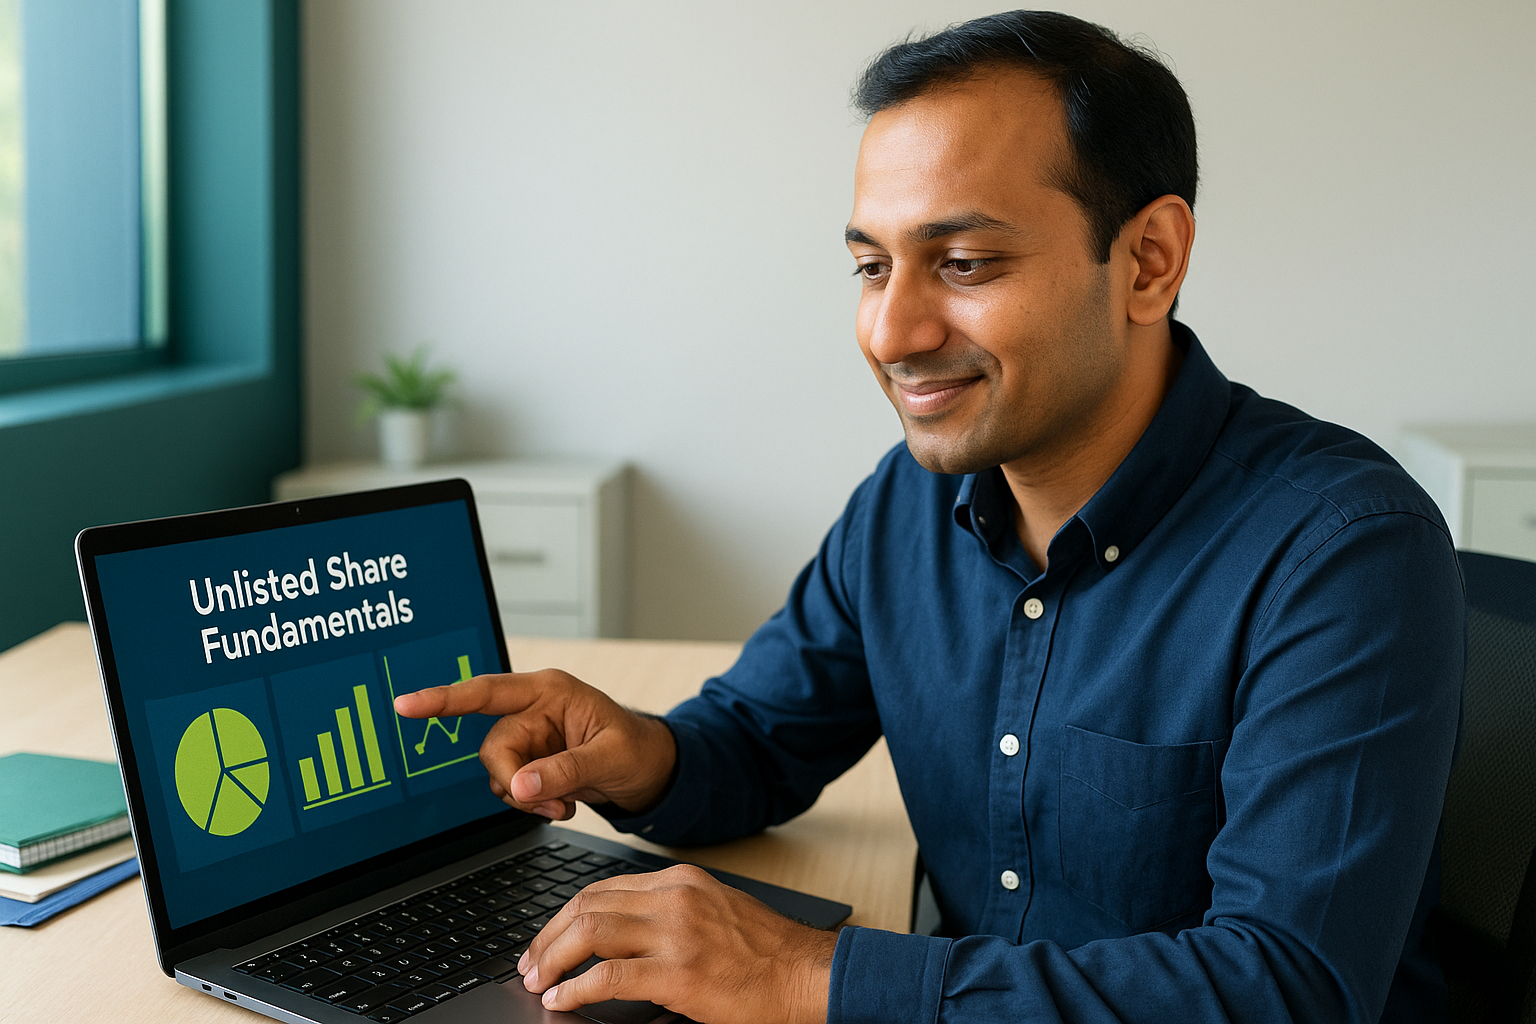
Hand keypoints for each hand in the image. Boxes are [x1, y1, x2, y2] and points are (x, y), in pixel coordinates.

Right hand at [392, 668, 675, 819]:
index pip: (487, 691)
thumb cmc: (639, 750)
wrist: (652, 771)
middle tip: (551, 804)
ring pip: (498, 771)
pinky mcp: (529, 761)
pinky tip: (559, 803)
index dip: (444, 699)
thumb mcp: (609, 759)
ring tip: (563, 804)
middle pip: (493, 747)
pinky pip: (509, 785)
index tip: (406, 704)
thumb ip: (564, 771)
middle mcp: (533, 710)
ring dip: (524, 797)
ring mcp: (530, 737)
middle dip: (514, 782)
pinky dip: (528, 802)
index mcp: (549, 691)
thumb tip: (519, 786)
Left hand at [518, 864, 837, 1023]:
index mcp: (682, 880)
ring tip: (539, 982)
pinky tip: (564, 1000)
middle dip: (548, 936)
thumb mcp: (715, 912)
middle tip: (530, 964)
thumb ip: (669, 912)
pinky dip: (576, 989)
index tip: (546, 939)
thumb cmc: (766, 953)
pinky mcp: (679, 974)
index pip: (604, 888)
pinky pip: (608, 978)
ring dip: (553, 959)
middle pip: (588, 905)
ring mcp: (677, 934)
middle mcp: (676, 898)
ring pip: (590, 932)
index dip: (565, 915)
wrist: (806, 975)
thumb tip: (617, 934)